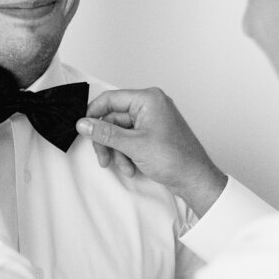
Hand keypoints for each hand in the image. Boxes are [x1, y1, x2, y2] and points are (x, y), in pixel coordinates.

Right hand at [76, 88, 226, 216]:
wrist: (194, 179)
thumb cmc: (175, 159)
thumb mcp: (133, 145)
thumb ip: (105, 133)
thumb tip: (84, 124)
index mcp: (148, 99)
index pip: (111, 99)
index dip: (94, 114)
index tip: (84, 129)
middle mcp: (151, 106)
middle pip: (114, 118)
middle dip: (108, 141)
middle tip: (103, 158)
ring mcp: (152, 120)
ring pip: (120, 132)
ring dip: (118, 151)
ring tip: (123, 166)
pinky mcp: (152, 134)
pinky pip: (130, 140)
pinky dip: (127, 154)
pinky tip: (131, 167)